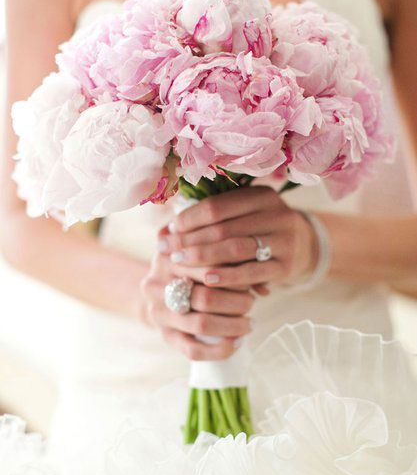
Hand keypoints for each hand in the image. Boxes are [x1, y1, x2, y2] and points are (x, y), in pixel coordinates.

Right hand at [139, 252, 252, 360]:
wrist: (158, 289)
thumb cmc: (187, 265)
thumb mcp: (197, 251)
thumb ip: (226, 254)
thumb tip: (262, 277)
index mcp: (168, 256)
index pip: (206, 264)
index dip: (233, 272)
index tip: (251, 276)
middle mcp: (157, 284)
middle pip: (205, 296)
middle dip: (236, 302)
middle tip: (251, 302)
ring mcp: (159, 312)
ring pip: (201, 324)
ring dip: (232, 326)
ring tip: (249, 323)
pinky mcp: (165, 336)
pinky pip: (192, 350)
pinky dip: (218, 350)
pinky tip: (237, 343)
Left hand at [158, 186, 317, 288]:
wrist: (304, 248)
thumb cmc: (259, 229)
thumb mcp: (243, 216)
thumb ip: (211, 218)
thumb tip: (165, 229)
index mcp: (262, 195)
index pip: (216, 205)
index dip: (189, 218)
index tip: (169, 229)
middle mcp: (277, 213)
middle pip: (223, 228)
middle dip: (189, 240)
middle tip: (166, 250)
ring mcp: (284, 240)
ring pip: (235, 249)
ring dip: (203, 257)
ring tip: (178, 263)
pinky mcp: (286, 266)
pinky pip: (251, 272)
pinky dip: (226, 276)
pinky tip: (206, 280)